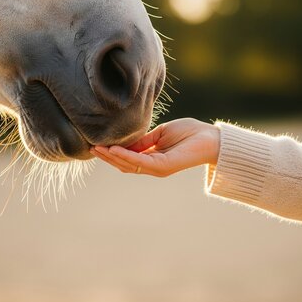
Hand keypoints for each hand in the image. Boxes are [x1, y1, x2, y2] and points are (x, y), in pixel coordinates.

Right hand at [90, 118, 219, 176]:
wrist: (210, 137)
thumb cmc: (189, 133)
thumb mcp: (160, 133)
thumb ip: (144, 140)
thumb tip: (124, 142)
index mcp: (152, 158)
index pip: (127, 158)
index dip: (111, 152)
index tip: (96, 144)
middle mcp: (153, 167)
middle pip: (124, 164)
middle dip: (107, 157)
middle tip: (90, 148)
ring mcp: (158, 168)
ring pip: (129, 165)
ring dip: (112, 157)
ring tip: (97, 148)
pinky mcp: (164, 166)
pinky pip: (140, 162)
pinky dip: (126, 155)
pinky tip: (114, 148)